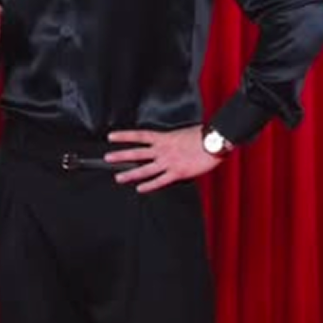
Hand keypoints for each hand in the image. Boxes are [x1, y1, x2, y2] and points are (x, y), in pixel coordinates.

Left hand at [105, 127, 220, 195]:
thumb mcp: (183, 133)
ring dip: (130, 174)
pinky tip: (140, 189)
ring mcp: (168, 162)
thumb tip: (167, 144)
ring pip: (145, 169)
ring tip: (118, 178)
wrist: (215, 141)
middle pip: (137, 153)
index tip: (112, 137)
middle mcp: (163, 150)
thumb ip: (172, 140)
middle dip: (121, 155)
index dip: (124, 136)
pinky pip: (159, 181)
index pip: (140, 136)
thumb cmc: (203, 136)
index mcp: (165, 138)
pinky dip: (149, 186)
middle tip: (107, 158)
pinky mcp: (176, 173)